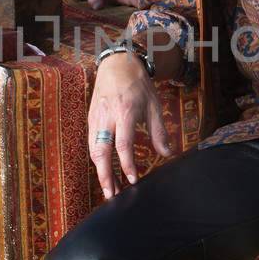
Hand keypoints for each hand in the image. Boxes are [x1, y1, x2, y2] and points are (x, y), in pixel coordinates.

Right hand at [88, 53, 170, 198]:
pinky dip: (97, 160)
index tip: (133, 180)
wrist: (117, 64)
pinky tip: (105, 171)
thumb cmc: (138, 85)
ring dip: (100, 171)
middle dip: (105, 176)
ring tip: (109, 189)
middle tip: (111, 195)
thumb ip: (159, 131)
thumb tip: (167, 154)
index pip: (123, 144)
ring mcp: (96, 118)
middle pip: (101, 151)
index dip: (127, 164)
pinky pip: (91, 143)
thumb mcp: (154, 105)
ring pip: (93, 150)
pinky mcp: (91, 119)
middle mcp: (106, 117)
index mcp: (124, 113)